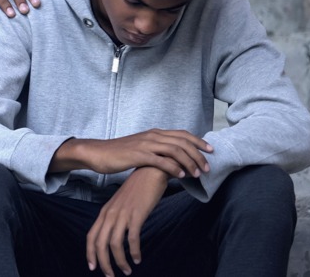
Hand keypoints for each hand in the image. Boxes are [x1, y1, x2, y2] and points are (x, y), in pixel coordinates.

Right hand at [49, 129, 212, 178]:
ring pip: (175, 150)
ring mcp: (145, 145)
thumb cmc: (119, 153)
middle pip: (182, 142)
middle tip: (207, 167)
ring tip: (197, 174)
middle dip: (198, 154)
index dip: (198, 141)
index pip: (182, 134)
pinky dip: (173, 168)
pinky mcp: (138, 155)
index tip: (211, 150)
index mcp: (154, 133)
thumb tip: (171, 159)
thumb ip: (156, 150)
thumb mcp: (140, 147)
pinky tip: (180, 176)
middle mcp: (152, 136)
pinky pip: (160, 161)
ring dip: (189, 162)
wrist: (98, 153)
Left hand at [87, 167, 167, 276]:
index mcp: (105, 212)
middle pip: (100, 244)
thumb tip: (114, 235)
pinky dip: (134, 251)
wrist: (150, 172)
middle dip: (103, 263)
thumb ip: (116, 218)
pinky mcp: (136, 215)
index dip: (90, 253)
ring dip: (120, 261)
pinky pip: (132, 238)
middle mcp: (110, 214)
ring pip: (115, 244)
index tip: (93, 267)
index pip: (91, 236)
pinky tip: (137, 258)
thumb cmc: (137, 190)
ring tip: (127, 271)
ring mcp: (122, 214)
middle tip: (110, 276)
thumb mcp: (121, 204)